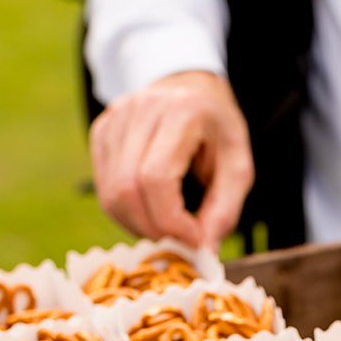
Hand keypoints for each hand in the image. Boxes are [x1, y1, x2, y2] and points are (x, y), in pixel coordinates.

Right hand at [89, 71, 254, 248]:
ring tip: (166, 228)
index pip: (156, 178)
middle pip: (126, 189)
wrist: (191, 89)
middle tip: (179, 242)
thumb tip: (203, 250)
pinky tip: (150, 212)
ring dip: (138, 225)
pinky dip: (126, 212)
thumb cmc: (218, 131)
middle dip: (153, 229)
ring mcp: (114, 119)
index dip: (171, 221)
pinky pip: (104, 189)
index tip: (194, 239)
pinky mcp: (101, 132)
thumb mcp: (238, 166)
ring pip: (110, 194)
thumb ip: (225, 209)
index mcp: (181, 112)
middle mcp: (140, 109)